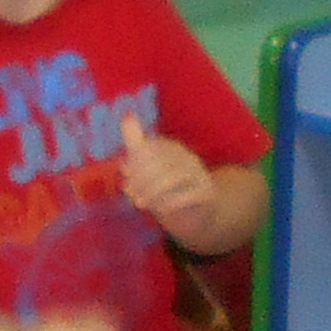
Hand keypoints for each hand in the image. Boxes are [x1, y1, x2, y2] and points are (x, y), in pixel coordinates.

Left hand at [118, 116, 208, 232]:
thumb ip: (136, 145)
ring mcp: (199, 174)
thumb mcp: (148, 167)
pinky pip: (188, 196)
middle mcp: (187, 157)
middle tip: (131, 196)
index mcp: (171, 148)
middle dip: (140, 180)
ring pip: (172, 178)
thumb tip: (127, 116)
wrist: (198, 214)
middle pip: (159, 163)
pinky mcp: (207, 192)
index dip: (134, 163)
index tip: (124, 177)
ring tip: (140, 204)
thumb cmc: (167, 190)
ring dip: (152, 193)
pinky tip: (160, 211)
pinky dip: (170, 203)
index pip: (148, 148)